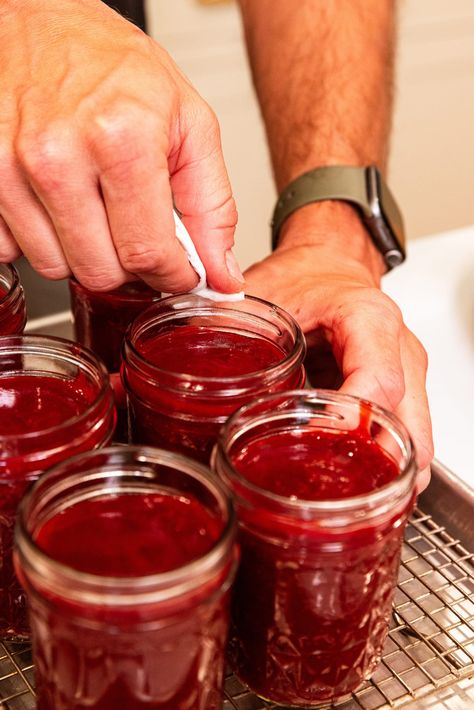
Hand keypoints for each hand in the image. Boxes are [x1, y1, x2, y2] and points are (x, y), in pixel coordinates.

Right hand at [0, 0, 243, 292]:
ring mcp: (10, 168)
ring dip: (83, 251)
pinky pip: (14, 250)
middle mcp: (58, 155)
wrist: (40, 22)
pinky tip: (56, 204)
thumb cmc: (113, 66)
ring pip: (57, 268)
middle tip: (135, 230)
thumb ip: (212, 206)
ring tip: (94, 207)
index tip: (177, 272)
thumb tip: (221, 274)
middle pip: (101, 271)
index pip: (147, 253)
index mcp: (122, 139)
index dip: (171, 276)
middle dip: (128, 264)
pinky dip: (41, 239)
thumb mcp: (189, 123)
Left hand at [244, 210, 432, 492]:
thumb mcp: (258, 296)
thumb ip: (219, 330)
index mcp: (368, 319)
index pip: (377, 383)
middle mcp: (400, 349)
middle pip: (408, 428)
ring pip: (415, 442)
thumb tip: (162, 374)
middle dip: (371, 468)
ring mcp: (408, 374)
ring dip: (381, 473)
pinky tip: (346, 472)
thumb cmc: (304, 276)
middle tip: (325, 490)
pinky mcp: (404, 391)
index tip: (313, 446)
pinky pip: (405, 439)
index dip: (346, 425)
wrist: (329, 264)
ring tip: (335, 493)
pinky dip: (382, 462)